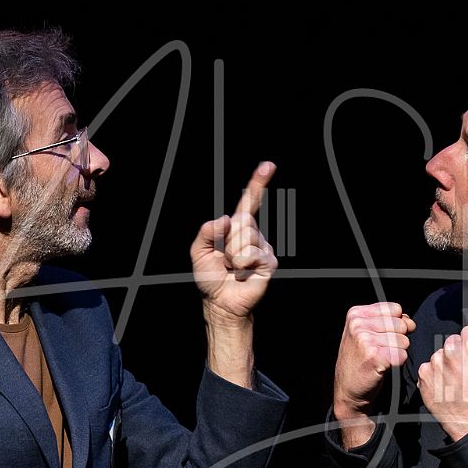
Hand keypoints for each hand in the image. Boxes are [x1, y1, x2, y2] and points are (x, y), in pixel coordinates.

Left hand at [192, 162, 278, 319]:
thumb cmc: (211, 277)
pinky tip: (243, 274)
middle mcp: (252, 234)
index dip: (258, 183)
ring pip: (246, 238)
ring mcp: (262, 247)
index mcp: (236, 228)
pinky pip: (252, 254)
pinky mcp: (269, 261)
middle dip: (227, 240)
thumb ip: (206, 232)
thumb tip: (225, 220)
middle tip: (224, 258)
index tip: (268, 166)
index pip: (249, 202)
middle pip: (242, 221)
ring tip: (233, 267)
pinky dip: (242, 265)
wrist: (220, 302)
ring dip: (232, 255)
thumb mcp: (198, 251)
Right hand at [333, 302, 414, 415]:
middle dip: (398, 339)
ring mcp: (365, 340)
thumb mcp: (366, 332)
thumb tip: (410, 322)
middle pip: (401, 325)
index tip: (384, 335)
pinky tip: (383, 366)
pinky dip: (397, 363)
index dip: (397, 323)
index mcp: (356, 314)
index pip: (396, 309)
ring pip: (404, 341)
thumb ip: (389, 320)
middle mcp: (358, 324)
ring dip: (397, 352)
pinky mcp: (375, 357)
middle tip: (381, 350)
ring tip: (380, 358)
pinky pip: (403, 355)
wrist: (347, 388)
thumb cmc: (359, 360)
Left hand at [417, 325, 467, 441]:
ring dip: (445, 364)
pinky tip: (444, 386)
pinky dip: (434, 375)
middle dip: (458, 352)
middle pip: (453, 341)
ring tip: (455, 381)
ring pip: (440, 354)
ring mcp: (435, 362)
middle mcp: (451, 350)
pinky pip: (429, 367)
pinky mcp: (424, 374)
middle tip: (464, 370)